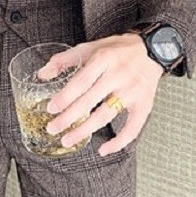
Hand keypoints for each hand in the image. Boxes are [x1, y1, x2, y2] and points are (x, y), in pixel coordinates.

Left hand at [39, 34, 163, 156]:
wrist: (152, 49)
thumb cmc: (118, 49)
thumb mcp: (91, 47)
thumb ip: (66, 60)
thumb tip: (42, 73)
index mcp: (104, 59)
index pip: (81, 81)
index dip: (65, 97)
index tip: (51, 108)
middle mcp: (119, 75)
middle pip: (90, 100)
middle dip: (68, 117)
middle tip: (52, 128)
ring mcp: (132, 91)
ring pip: (106, 115)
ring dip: (85, 130)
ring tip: (68, 139)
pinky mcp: (145, 104)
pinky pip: (132, 128)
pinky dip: (119, 142)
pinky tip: (103, 149)